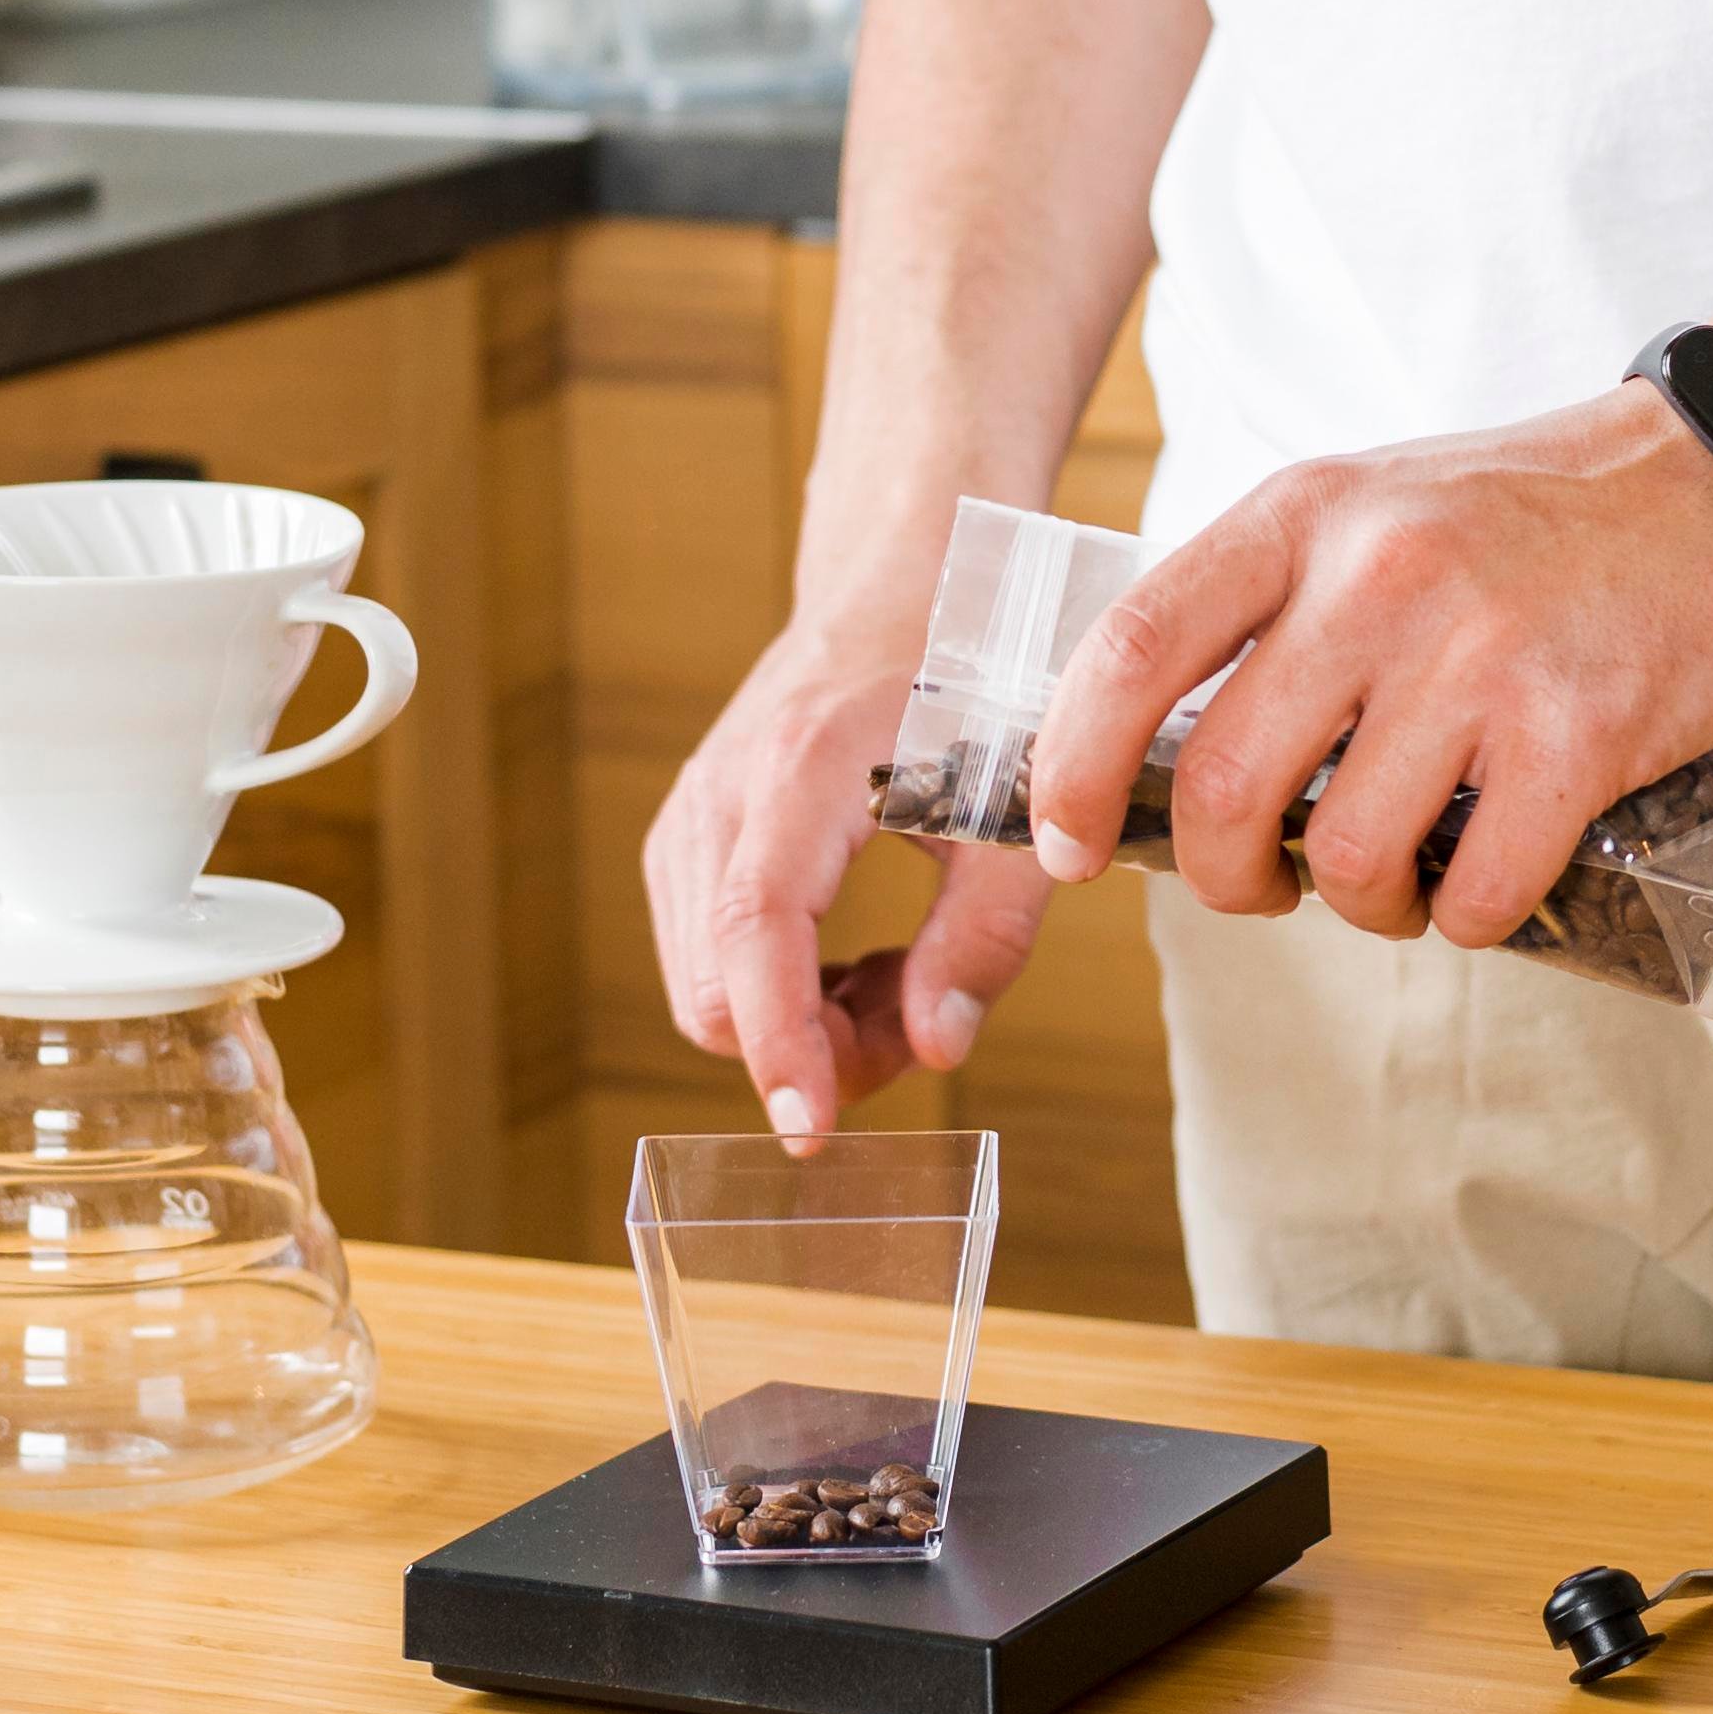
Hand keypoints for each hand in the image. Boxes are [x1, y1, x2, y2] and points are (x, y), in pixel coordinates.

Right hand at [645, 616, 1055, 1138]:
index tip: (808, 1130)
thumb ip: (985, 931)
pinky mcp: (692, 830)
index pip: (756, 930)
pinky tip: (861, 960)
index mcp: (807, 767)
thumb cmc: (976, 682)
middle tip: (918, 1022)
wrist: (910, 583)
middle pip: (715, 986)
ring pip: (704, 982)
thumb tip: (936, 1050)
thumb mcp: (1019, 803)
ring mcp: (694, 809)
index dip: (778, 1042)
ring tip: (903, 980)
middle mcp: (723, 789)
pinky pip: (708, 951)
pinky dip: (778, 986)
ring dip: (798, 1020)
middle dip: (808, 1045)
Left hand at [1029, 383, 1712, 945]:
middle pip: (1226, 785)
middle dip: (1223, 878)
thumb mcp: (1371, 512)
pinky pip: (1476, 888)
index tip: (1067, 840)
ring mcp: (1481, 654)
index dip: (1072, 767)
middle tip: (1263, 887)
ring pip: (1348, 856)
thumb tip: (1150, 758)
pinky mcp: (1578, 730)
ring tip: (1396, 884)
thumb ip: (1269, 609)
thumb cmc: (1528, 520)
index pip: (1133, 649)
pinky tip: (1484, 884)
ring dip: (1359, 909)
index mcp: (1305, 515)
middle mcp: (1379, 576)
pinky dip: (1467, 920)